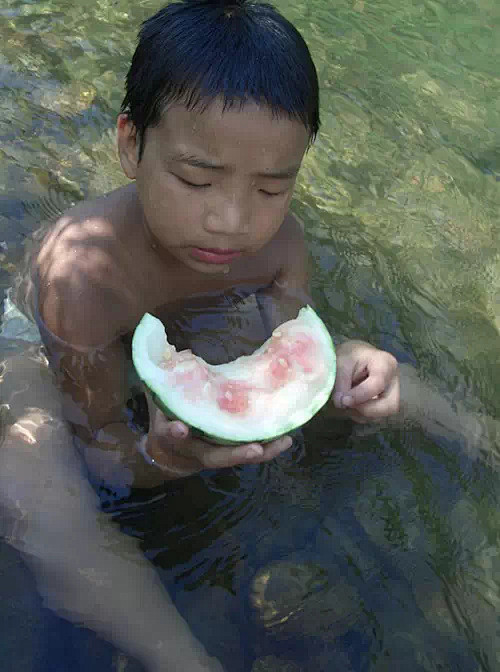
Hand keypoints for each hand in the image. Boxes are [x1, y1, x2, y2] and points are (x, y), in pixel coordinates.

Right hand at [141, 393, 292, 477]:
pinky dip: (269, 448)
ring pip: (239, 457)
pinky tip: (287, 438)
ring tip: (283, 441)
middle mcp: (196, 449)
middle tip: (254, 449)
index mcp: (173, 435)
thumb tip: (180, 354)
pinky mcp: (231, 452)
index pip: (171, 434)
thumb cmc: (171, 418)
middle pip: (216, 456)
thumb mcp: (163, 401)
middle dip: (235, 454)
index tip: (181, 428)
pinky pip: (251, 453)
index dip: (175, 431)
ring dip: (262, 452)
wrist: (174, 453)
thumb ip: (170, 381)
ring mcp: (216, 454)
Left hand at [332, 340, 398, 422]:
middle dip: (367, 410)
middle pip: (390, 406)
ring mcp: (391, 394)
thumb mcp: (341, 361)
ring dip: (360, 414)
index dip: (360, 395)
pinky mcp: (384, 404)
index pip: (378, 385)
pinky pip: (375, 418)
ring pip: (382, 415)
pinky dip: (360, 415)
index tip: (343, 400)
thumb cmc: (349, 355)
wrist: (352, 356)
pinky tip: (350, 404)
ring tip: (345, 402)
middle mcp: (393, 381)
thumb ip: (341, 382)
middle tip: (346, 405)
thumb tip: (341, 404)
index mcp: (386, 363)